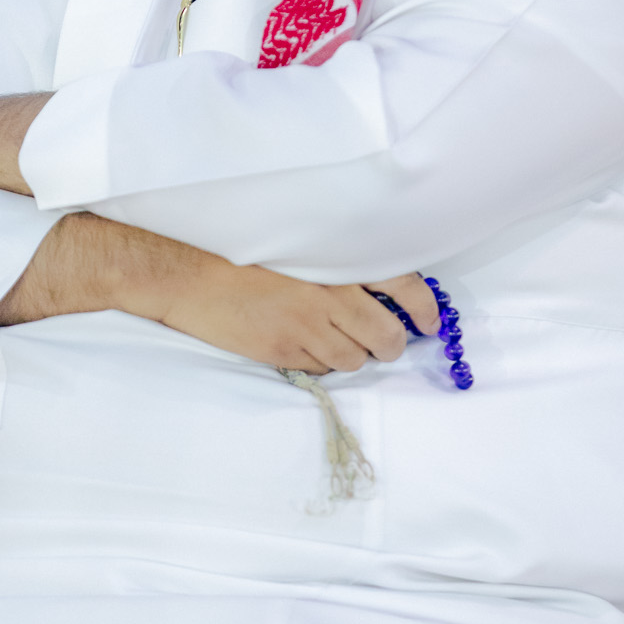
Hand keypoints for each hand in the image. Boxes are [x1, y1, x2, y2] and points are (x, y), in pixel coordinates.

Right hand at [144, 258, 438, 373]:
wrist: (194, 280)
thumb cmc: (246, 262)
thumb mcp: (301, 255)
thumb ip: (340, 272)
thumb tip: (381, 298)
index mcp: (335, 264)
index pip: (401, 283)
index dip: (423, 307)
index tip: (429, 322)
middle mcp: (328, 296)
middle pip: (386, 336)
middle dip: (389, 345)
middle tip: (383, 343)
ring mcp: (307, 327)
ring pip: (355, 360)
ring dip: (351, 355)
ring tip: (329, 338)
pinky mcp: (285, 352)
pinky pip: (322, 369)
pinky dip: (320, 362)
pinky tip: (301, 343)